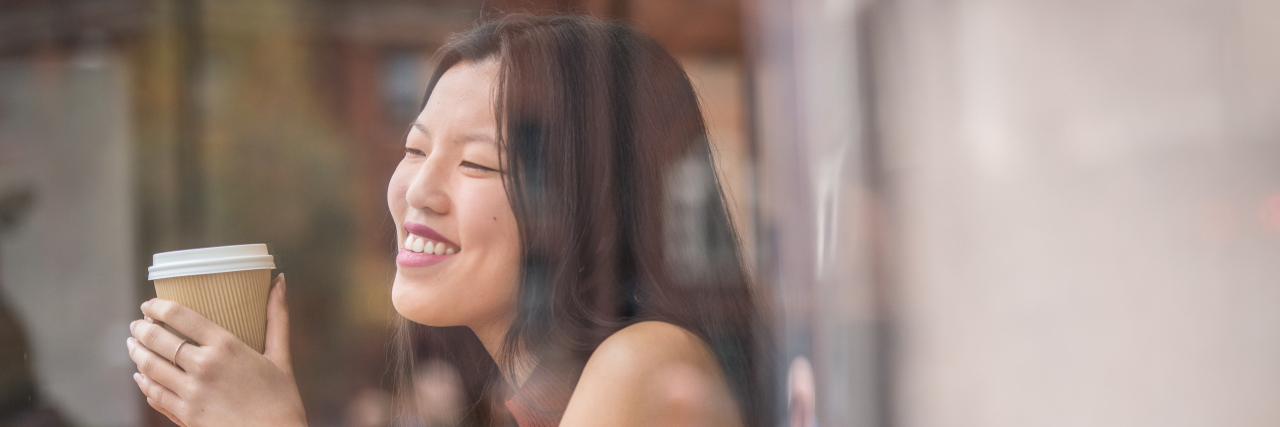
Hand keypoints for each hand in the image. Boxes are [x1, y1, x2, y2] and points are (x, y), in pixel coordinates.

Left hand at [127, 273, 306, 426]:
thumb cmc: (282, 399)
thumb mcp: (281, 356)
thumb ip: (277, 317)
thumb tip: (279, 281)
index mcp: (227, 346)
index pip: (181, 316)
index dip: (158, 306)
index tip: (150, 304)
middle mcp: (204, 366)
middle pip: (158, 340)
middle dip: (141, 329)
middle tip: (137, 324)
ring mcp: (191, 393)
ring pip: (150, 366)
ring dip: (136, 352)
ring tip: (133, 344)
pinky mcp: (185, 415)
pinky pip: (154, 394)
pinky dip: (143, 382)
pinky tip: (141, 376)